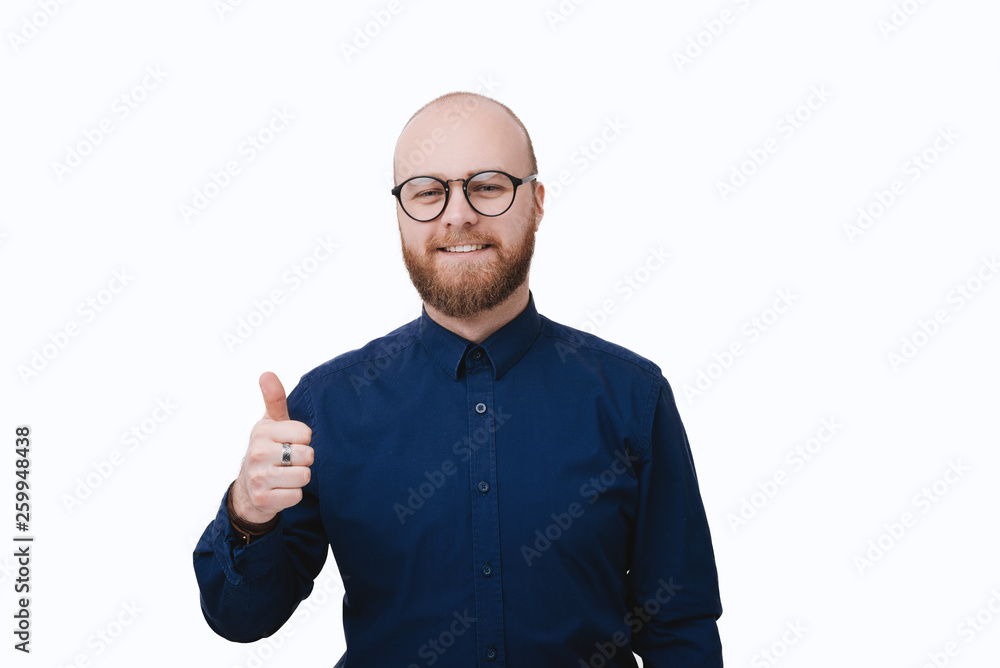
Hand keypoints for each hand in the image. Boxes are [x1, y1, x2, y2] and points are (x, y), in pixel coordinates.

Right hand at [231, 371, 313, 523]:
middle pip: (308, 455)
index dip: (303, 439)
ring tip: (285, 474)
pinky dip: (293, 494)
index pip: (305, 433)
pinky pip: (296, 495)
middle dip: (303, 460)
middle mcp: (257, 453)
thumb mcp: (271, 423)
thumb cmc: (267, 449)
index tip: (290, 442)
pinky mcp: (263, 499)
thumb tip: (267, 373)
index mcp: (262, 431)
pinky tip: (281, 489)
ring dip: (300, 477)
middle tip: (289, 460)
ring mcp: (258, 477)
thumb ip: (274, 398)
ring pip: (304, 476)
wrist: (248, 488)